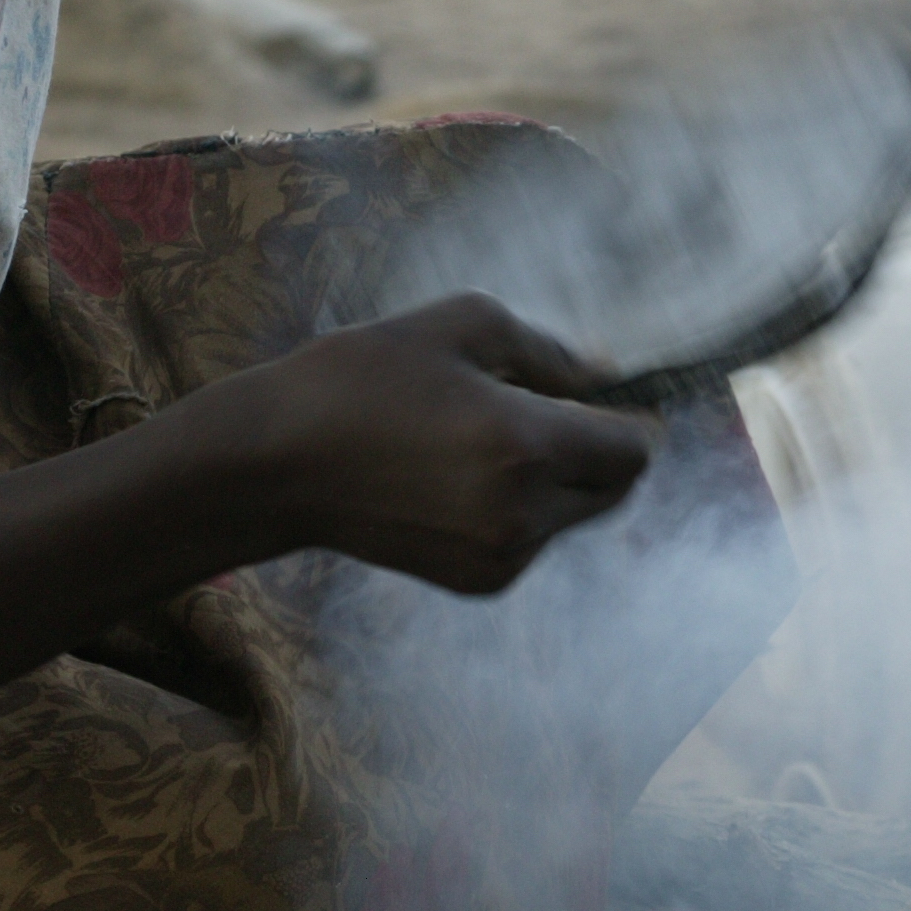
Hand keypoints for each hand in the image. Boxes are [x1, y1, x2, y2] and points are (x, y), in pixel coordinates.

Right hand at [186, 293, 656, 593]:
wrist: (277, 466)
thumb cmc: (360, 378)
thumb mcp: (460, 327)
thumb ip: (550, 352)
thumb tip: (611, 373)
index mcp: (524, 447)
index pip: (633, 450)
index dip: (628, 417)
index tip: (600, 395)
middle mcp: (523, 514)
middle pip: (616, 489)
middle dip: (596, 449)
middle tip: (542, 410)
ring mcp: (501, 557)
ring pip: (575, 515)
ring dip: (557, 478)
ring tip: (481, 438)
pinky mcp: (478, 582)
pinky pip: (535, 540)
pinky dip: (522, 508)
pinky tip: (460, 475)